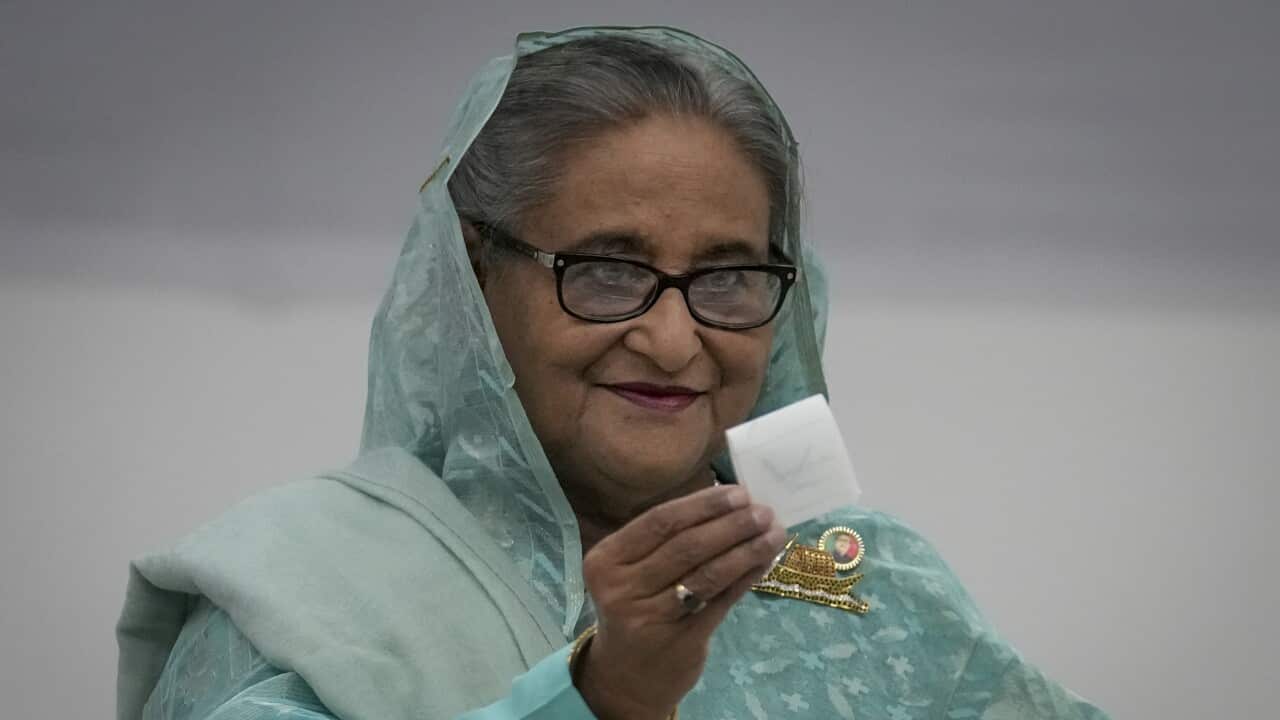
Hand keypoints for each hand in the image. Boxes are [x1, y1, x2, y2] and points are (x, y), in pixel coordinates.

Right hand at [574, 485, 786, 719]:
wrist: (625, 678)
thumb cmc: (634, 608)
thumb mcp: (631, 572)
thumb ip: (667, 540)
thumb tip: (729, 504)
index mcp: (606, 561)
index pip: (659, 522)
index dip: (702, 505)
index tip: (739, 493)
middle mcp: (622, 589)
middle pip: (686, 546)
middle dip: (731, 525)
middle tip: (764, 512)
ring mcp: (650, 618)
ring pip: (707, 574)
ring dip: (746, 550)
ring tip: (774, 534)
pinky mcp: (680, 641)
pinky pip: (720, 601)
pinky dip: (745, 577)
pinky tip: (764, 562)